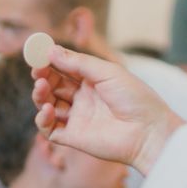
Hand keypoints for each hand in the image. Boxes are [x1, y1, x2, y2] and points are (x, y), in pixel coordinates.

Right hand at [33, 43, 180, 175]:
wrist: (148, 132)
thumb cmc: (135, 99)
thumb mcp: (107, 72)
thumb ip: (78, 62)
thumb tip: (51, 49)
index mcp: (92, 81)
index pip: (63, 68)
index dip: (49, 61)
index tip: (37, 54)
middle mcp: (82, 99)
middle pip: (53, 86)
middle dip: (42, 77)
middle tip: (37, 71)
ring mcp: (77, 118)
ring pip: (48, 105)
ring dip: (40, 96)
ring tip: (41, 88)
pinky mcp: (73, 138)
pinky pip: (49, 129)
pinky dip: (42, 119)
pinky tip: (47, 109)